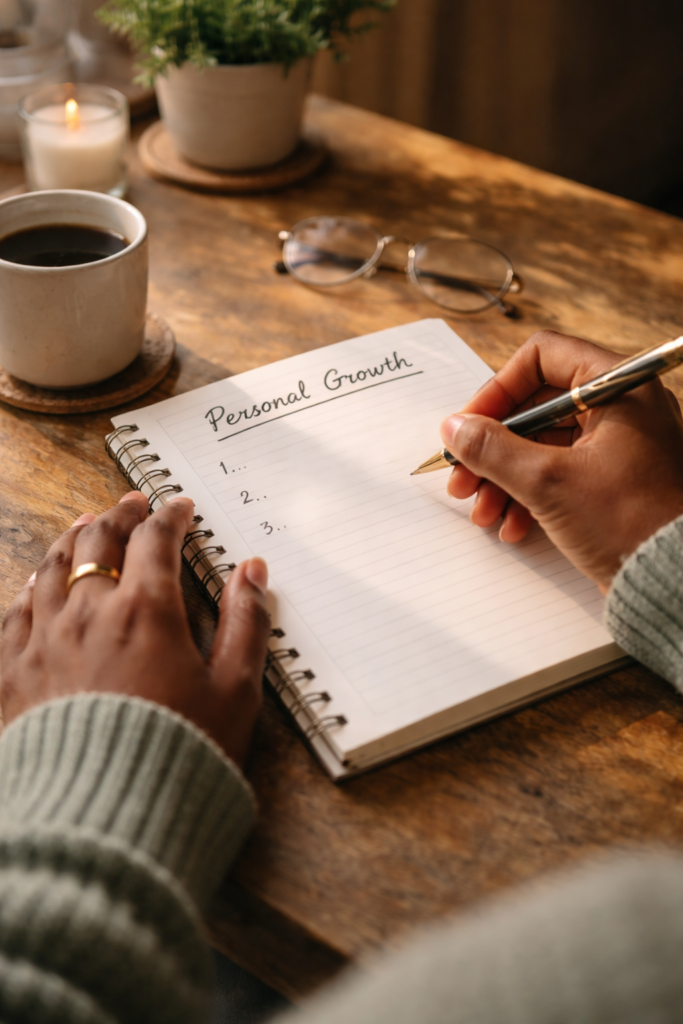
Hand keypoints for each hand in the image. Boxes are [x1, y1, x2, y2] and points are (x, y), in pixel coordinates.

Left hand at [1, 492, 270, 765]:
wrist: (103, 819)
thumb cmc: (178, 757)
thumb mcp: (235, 691)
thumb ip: (246, 624)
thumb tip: (252, 573)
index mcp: (146, 612)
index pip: (155, 541)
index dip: (169, 517)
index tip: (178, 508)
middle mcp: (88, 614)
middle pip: (97, 541)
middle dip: (118, 516)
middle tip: (131, 506)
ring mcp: (42, 642)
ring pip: (51, 569)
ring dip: (72, 540)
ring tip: (83, 527)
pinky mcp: (11, 675)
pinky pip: (14, 613)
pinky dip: (31, 588)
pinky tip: (37, 585)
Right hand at [441, 330, 682, 593]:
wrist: (675, 581)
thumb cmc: (632, 522)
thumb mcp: (549, 482)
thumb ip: (493, 450)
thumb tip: (454, 428)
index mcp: (619, 387)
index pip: (543, 358)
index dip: (498, 389)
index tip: (469, 425)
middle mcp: (622, 408)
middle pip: (536, 407)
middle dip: (493, 447)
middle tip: (464, 477)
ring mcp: (619, 446)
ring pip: (543, 445)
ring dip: (504, 477)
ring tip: (483, 511)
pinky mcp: (613, 482)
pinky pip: (559, 474)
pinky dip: (529, 496)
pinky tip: (512, 526)